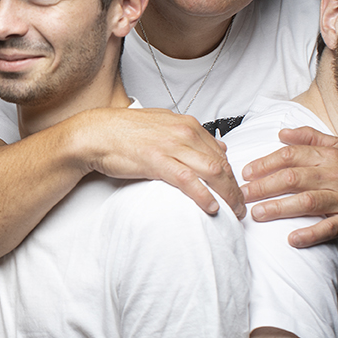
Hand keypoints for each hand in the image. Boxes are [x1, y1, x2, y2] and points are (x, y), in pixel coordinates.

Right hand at [80, 107, 244, 218]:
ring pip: (212, 172)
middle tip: (240, 207)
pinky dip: (203, 195)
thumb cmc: (124, 131)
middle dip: (235, 189)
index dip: (232, 175)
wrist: (97, 133)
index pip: (221, 153)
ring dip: (226, 195)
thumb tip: (216, 146)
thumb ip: (189, 136)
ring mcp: (171, 146)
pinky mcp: (157, 161)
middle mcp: (184, 132)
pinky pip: (188, 180)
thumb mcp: (163, 125)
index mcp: (187, 124)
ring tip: (232, 212)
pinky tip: (211, 207)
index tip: (236, 191)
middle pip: (222, 164)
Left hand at [240, 126, 337, 247]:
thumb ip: (310, 137)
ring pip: (307, 202)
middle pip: (293, 178)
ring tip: (257, 213)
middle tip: (243, 194)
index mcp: (330, 156)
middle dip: (264, 186)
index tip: (246, 172)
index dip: (265, 163)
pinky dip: (310, 234)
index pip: (291, 156)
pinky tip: (292, 239)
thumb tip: (282, 133)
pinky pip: (329, 228)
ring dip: (279, 208)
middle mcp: (336, 175)